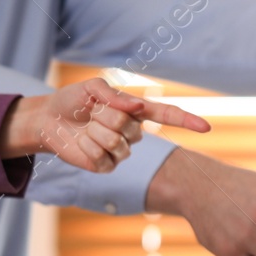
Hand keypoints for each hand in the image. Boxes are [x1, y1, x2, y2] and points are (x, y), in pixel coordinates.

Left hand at [0, 77, 209, 172]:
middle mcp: (132, 133)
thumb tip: (138, 108)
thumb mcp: (92, 88)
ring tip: (86, 127)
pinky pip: (102, 157)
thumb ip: (114, 95)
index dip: (186, 121)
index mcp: (135, 112)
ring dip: (95, 131)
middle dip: (105, 116)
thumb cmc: (73, 101)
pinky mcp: (106, 167)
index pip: (166, 116)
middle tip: (92, 113)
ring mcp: (121, 152)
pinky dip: (87, 146)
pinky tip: (83, 143)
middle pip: (130, 127)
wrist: (49, 119)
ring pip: (116, 142)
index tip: (206, 128)